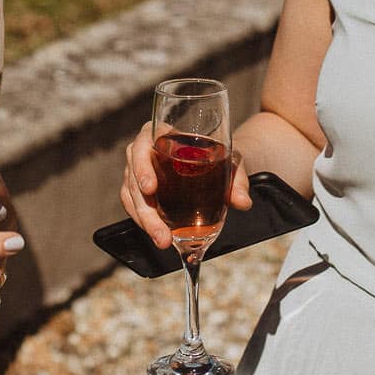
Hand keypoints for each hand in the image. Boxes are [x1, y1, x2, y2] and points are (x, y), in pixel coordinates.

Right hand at [119, 122, 250, 248]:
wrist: (218, 164)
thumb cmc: (220, 156)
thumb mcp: (232, 162)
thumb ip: (237, 180)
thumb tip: (243, 202)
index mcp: (162, 134)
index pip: (142, 145)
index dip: (142, 167)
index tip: (150, 189)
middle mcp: (144, 150)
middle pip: (133, 177)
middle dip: (146, 209)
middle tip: (162, 233)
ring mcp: (138, 171)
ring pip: (131, 196)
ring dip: (145, 221)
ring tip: (163, 241)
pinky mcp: (139, 190)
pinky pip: (134, 206)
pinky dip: (143, 222)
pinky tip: (159, 235)